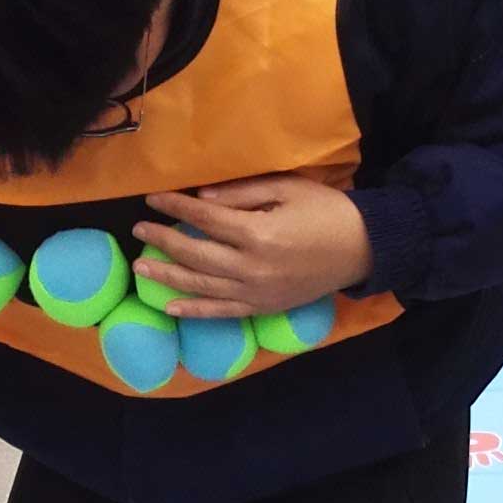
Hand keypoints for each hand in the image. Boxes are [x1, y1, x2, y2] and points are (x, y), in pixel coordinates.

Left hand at [136, 176, 373, 319]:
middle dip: (163, 240)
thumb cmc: (326, 212)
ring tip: (141, 267)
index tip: (153, 199)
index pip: (203, 219)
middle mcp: (251, 267)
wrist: (362, 249)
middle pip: (194, 254)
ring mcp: (255, 292)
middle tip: (140, 229)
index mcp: (257, 233)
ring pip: (200, 287)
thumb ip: (242, 194)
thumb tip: (201, 201)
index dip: (174, 207)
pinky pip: (221, 312)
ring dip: (166, 277)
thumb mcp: (287, 189)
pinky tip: (169, 306)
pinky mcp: (262, 308)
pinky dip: (194, 311)